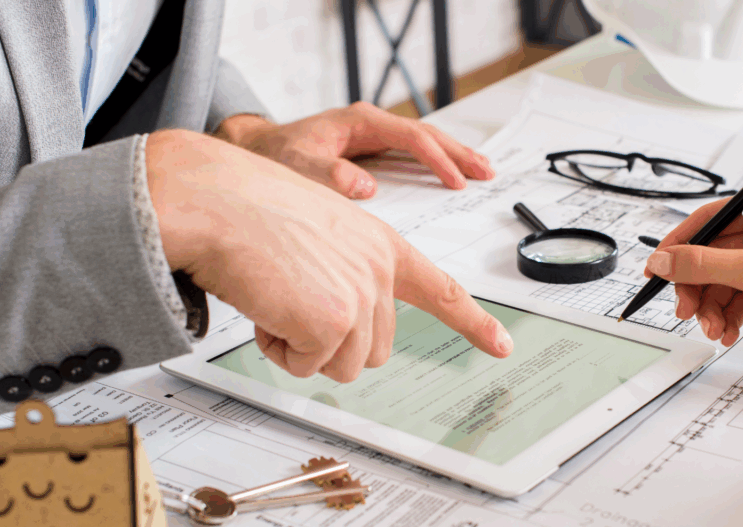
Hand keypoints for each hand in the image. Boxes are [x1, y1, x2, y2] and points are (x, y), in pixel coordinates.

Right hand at [146, 129, 511, 381]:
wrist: (213, 200)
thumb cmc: (250, 213)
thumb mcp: (319, 237)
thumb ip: (346, 277)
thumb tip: (343, 331)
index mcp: (380, 246)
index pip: (440, 289)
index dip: (473, 322)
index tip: (501, 345)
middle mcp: (379, 269)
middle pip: (371, 348)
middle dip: (327, 341)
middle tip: (290, 299)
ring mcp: (360, 294)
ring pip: (340, 364)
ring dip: (300, 346)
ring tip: (275, 297)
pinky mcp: (333, 320)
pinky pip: (305, 366)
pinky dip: (278, 348)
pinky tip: (264, 306)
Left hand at [214, 103, 493, 198]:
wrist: (256, 152)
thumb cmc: (274, 156)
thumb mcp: (297, 167)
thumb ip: (329, 176)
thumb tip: (366, 187)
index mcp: (359, 122)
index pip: (411, 138)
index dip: (437, 160)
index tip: (455, 181)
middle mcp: (370, 125)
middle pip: (427, 135)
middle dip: (458, 153)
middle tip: (486, 172)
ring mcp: (372, 137)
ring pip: (423, 143)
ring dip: (452, 156)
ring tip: (481, 172)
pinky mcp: (371, 151)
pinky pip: (411, 155)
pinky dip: (434, 164)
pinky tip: (449, 175)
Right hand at [645, 185, 742, 375]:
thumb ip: (703, 265)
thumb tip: (662, 260)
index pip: (709, 219)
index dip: (679, 245)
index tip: (656, 270)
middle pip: (711, 254)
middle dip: (696, 286)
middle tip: (685, 310)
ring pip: (722, 280)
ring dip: (711, 307)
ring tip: (713, 329)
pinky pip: (739, 298)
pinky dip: (729, 317)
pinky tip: (728, 333)